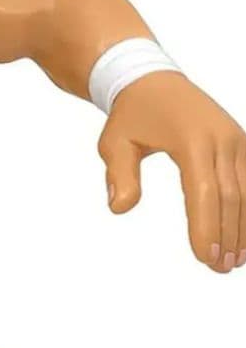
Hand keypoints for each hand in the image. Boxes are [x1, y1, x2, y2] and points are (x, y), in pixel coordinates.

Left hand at [97, 70, 245, 272]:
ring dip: (243, 227)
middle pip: (230, 197)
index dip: (205, 226)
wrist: (151, 79)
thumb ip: (119, 175)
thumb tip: (118, 208)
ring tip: (235, 260)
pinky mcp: (241, 143)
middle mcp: (220, 139)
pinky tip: (244, 234)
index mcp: (191, 139)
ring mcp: (236, 140)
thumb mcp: (114, 142)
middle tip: (218, 268)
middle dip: (226, 235)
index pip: (204, 192)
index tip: (203, 257)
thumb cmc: (131, 114)